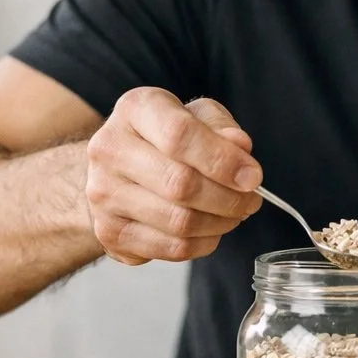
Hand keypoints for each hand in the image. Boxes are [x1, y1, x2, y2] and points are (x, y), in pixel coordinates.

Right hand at [85, 88, 262, 265]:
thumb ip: (220, 126)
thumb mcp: (195, 116)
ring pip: (179, 222)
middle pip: (180, 184)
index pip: (180, 135)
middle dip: (229, 198)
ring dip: (220, 223)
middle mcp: (110, 149)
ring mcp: (104, 194)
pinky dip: (204, 244)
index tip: (253, 177)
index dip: (223, 161)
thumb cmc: (162, 138)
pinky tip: (211, 230)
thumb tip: (240, 148)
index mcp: (135, 109)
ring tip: (234, 214)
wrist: (114, 169)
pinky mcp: (110, 233)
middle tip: (251, 200)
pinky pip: (172, 248)